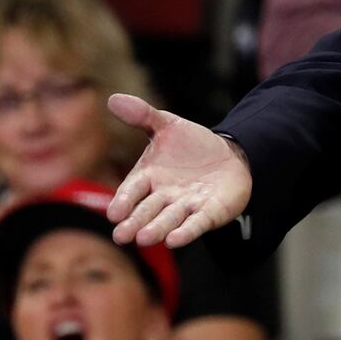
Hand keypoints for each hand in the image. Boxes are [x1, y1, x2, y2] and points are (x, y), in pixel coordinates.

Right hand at [105, 93, 251, 248]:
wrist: (228, 156)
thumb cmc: (190, 145)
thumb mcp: (167, 125)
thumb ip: (142, 115)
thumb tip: (113, 98)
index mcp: (149, 177)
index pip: (132, 190)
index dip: (123, 201)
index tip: (113, 213)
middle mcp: (164, 196)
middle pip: (147, 210)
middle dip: (135, 222)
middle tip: (121, 235)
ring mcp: (186, 206)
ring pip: (169, 220)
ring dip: (156, 229)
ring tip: (144, 239)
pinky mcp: (209, 213)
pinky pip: (196, 224)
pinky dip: (186, 232)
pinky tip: (174, 241)